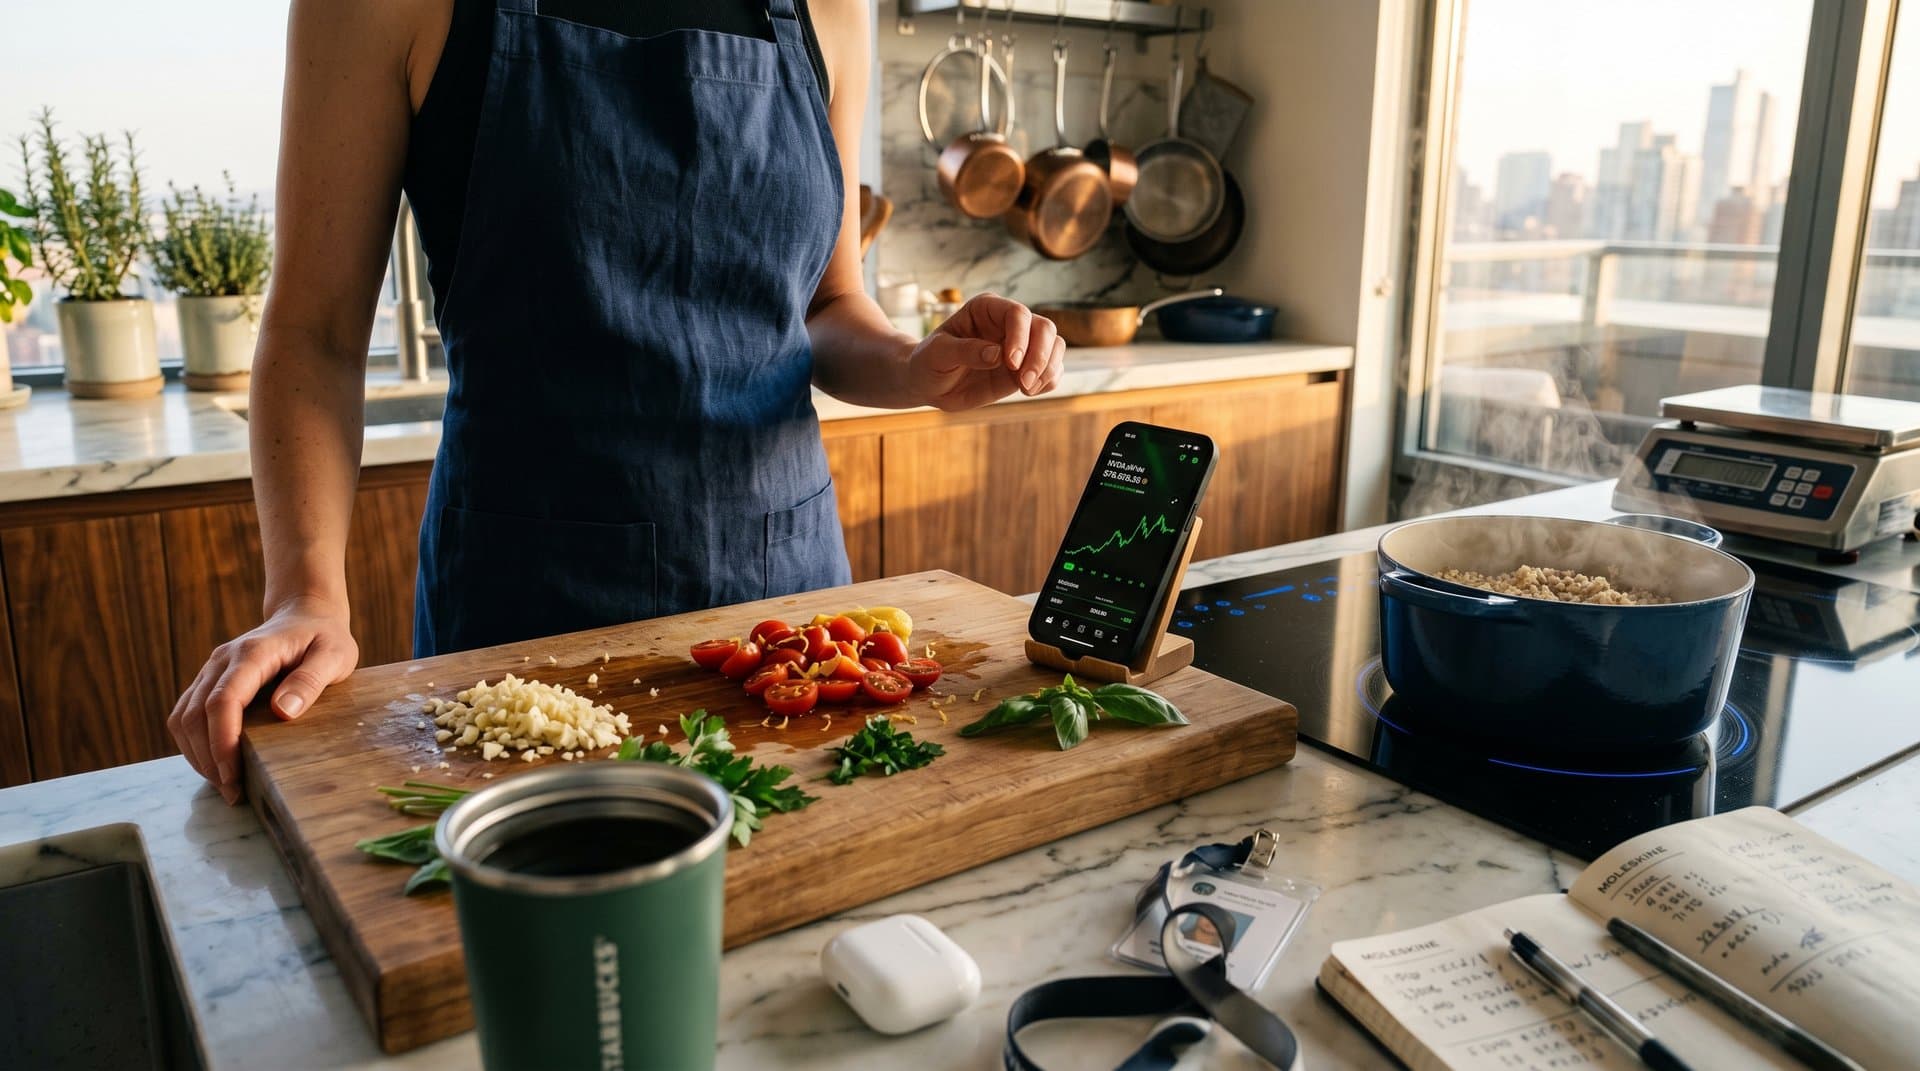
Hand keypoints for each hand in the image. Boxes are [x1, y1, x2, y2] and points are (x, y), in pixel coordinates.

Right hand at [168, 595, 358, 803]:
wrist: (305, 615)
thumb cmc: (324, 637)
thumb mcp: (334, 655)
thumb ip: (311, 680)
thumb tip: (284, 711)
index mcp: (252, 654)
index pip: (223, 701)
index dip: (222, 741)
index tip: (233, 774)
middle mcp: (221, 661)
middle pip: (196, 714)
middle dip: (208, 758)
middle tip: (233, 792)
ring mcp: (211, 671)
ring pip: (184, 718)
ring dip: (197, 755)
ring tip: (225, 785)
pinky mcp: (208, 682)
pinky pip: (187, 716)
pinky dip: (195, 744)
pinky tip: (216, 766)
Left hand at [907, 293, 1064, 410]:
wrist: (930, 383)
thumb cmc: (929, 362)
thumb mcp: (938, 354)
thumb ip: (965, 351)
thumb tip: (997, 354)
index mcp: (987, 309)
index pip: (1018, 313)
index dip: (1020, 337)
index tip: (1011, 363)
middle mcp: (1009, 323)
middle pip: (1044, 328)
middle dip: (1040, 356)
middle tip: (1023, 383)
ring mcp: (1021, 345)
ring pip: (1055, 346)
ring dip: (1048, 369)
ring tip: (1027, 389)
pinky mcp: (1027, 367)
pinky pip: (1052, 369)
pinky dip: (1050, 380)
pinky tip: (1031, 392)